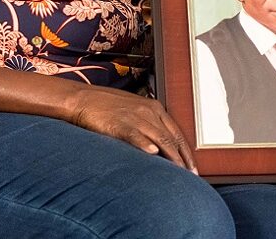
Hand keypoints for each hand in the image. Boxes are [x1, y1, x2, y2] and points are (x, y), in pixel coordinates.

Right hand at [69, 85, 196, 171]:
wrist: (83, 99)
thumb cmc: (109, 107)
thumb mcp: (136, 112)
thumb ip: (150, 126)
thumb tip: (162, 147)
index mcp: (155, 108)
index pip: (177, 133)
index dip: (186, 152)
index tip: (192, 168)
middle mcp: (148, 112)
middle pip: (170, 138)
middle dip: (182, 159)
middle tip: (189, 176)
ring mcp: (134, 117)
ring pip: (158, 138)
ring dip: (170, 157)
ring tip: (178, 172)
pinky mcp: (119, 124)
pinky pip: (135, 135)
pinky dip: (145, 144)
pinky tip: (152, 153)